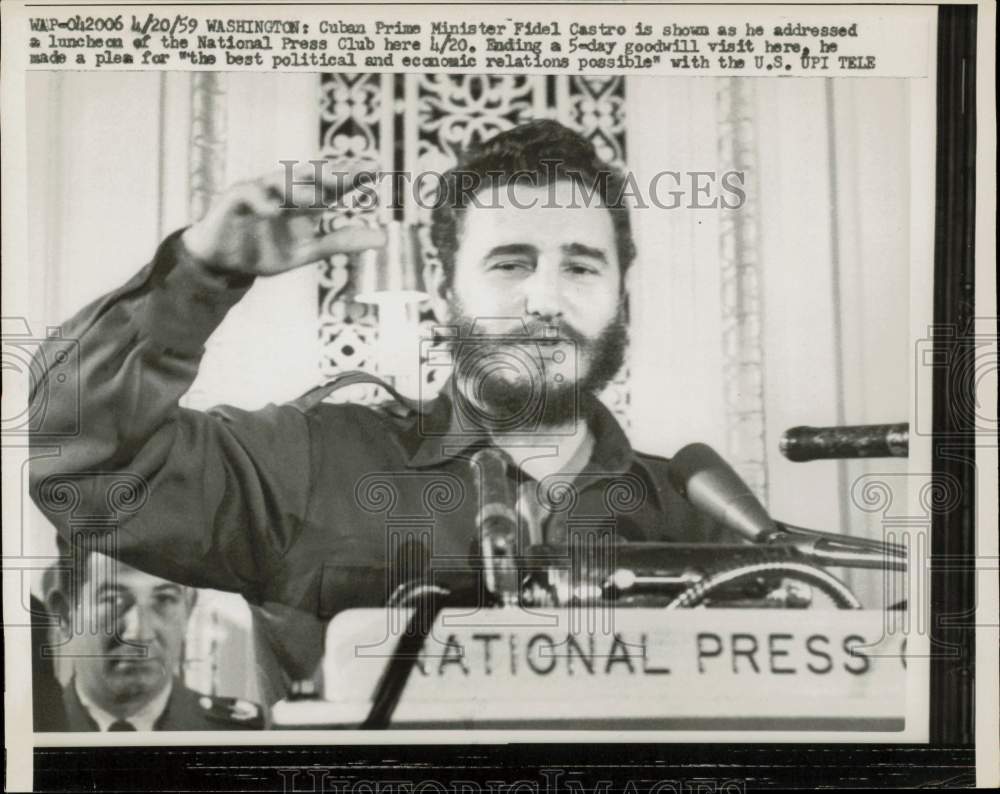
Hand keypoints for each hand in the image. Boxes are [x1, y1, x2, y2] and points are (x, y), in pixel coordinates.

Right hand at [181, 162, 384, 275]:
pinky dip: (260, 200)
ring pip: (280, 181)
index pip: (332, 185)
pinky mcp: (234, 200)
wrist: (225, 264)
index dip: (352, 177)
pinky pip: (247, 194)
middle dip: (331, 174)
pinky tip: (272, 210)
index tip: (376, 171)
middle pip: (309, 176)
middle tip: (355, 173)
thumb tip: (384, 238)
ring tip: (320, 197)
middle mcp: (284, 191)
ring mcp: (259, 192)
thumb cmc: (267, 251)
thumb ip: (342, 242)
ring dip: (299, 187)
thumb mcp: (308, 251)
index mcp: (305, 201)